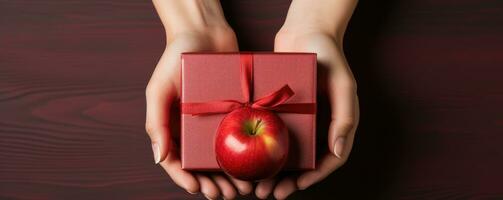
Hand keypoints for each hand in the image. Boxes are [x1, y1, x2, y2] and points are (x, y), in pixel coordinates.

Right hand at [146, 1, 251, 198]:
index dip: (186, 179)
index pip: (176, 162)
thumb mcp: (159, 89)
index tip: (200, 189)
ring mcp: (216, 121)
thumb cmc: (175, 59)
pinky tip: (256, 163)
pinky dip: (247, 153)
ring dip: (232, 175)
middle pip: (203, 165)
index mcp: (173, 127)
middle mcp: (194, 128)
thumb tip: (158, 158)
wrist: (205, 33)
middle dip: (214, 183)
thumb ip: (156, 122)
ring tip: (243, 187)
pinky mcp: (235, 111)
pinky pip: (241, 136)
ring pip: (224, 156)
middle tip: (226, 194)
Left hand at [254, 0, 358, 198]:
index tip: (296, 187)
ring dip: (270, 171)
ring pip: (283, 153)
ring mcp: (296, 120)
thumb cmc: (330, 57)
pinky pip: (269, 133)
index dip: (313, 178)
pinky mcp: (277, 110)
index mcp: (335, 125)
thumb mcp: (344, 86)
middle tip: (268, 194)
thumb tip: (338, 151)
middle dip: (287, 182)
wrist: (305, 32)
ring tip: (255, 186)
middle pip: (302, 163)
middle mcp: (316, 126)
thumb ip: (345, 118)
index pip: (328, 160)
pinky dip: (259, 148)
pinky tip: (246, 158)